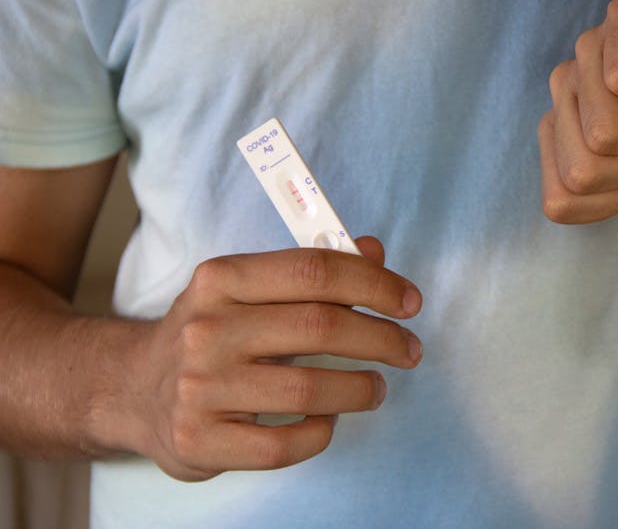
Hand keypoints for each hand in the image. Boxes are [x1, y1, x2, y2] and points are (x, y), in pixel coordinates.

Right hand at [118, 237, 421, 480]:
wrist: (131, 389)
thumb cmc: (209, 333)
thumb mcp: (248, 290)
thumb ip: (311, 271)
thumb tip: (373, 252)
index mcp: (220, 280)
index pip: (315, 270)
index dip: (374, 284)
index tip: (408, 301)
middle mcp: (206, 329)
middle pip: (321, 326)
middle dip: (382, 338)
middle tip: (408, 350)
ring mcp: (199, 388)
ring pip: (309, 388)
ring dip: (361, 388)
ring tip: (376, 387)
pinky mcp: (199, 441)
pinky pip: (284, 443)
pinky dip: (321, 431)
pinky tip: (329, 419)